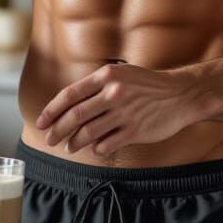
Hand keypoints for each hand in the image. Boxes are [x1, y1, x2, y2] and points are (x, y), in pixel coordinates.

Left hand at [35, 63, 200, 154]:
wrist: (180, 94)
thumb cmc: (147, 84)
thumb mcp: (121, 73)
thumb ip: (97, 86)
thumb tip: (70, 104)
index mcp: (106, 76)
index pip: (70, 94)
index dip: (52, 110)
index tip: (41, 122)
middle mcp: (113, 93)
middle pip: (75, 115)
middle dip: (57, 130)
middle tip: (49, 139)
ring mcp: (124, 112)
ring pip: (88, 132)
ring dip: (75, 142)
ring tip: (69, 147)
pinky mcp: (135, 130)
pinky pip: (107, 144)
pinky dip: (97, 149)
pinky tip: (95, 149)